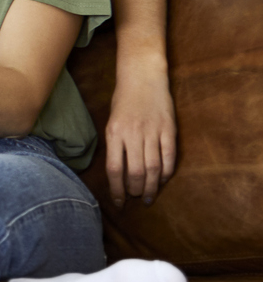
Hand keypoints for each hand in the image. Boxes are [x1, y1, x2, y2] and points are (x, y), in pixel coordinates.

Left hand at [105, 62, 178, 206]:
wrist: (143, 77)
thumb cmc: (123, 101)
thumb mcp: (111, 123)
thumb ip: (115, 146)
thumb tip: (118, 174)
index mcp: (114, 134)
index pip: (114, 170)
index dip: (116, 190)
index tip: (119, 203)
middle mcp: (133, 134)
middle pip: (135, 172)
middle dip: (135, 191)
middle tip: (135, 198)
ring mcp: (152, 132)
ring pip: (153, 168)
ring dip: (150, 186)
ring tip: (148, 197)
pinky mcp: (169, 129)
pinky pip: (169, 156)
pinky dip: (166, 172)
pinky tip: (161, 180)